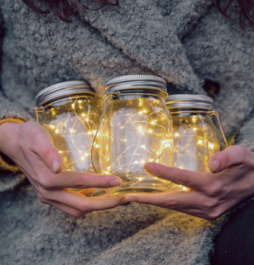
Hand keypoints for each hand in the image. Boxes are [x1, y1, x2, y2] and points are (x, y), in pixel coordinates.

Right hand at [0, 121, 123, 217]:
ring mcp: (47, 196)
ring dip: (97, 206)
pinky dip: (85, 204)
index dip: (100, 183)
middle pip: (81, 205)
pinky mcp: (48, 196)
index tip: (118, 181)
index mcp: (47, 178)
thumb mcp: (37, 138)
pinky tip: (95, 193)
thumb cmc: (28, 137)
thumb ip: (48, 152)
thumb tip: (58, 166)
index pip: (79, 183)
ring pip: (76, 210)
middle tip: (124, 197)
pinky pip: (69, 206)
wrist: (13, 143)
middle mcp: (47, 192)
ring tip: (115, 197)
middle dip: (105, 203)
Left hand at [124, 145, 253, 219]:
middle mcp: (208, 202)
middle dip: (149, 199)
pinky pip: (183, 209)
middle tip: (128, 196)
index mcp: (213, 186)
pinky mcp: (207, 214)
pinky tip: (158, 199)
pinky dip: (167, 204)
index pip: (182, 178)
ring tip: (136, 198)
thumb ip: (228, 157)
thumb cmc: (248, 167)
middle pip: (172, 201)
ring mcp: (207, 211)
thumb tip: (211, 163)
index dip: (163, 172)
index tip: (147, 166)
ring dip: (155, 203)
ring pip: (176, 207)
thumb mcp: (242, 155)